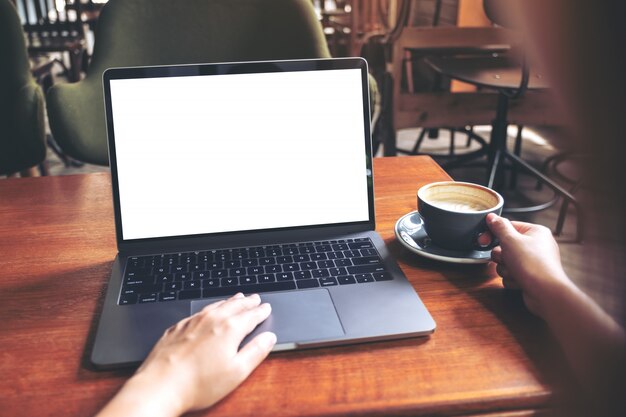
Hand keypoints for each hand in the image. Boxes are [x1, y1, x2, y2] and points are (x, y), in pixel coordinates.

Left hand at [97, 293, 275, 416]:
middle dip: (247, 302)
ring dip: (229, 301)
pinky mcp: (178, 327)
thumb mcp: (237, 372)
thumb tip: (269, 338)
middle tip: (255, 298)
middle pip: (234, 306)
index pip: (251, 316)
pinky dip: (209, 308)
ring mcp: (193, 322)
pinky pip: (198, 311)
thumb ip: (256, 352)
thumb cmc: (199, 383)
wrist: (161, 385)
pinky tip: (208, 311)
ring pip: (216, 306)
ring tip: (237, 298)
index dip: (261, 311)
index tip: (266, 308)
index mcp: (230, 329)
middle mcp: (212, 320)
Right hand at [486, 213, 572, 316]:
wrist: (545, 292)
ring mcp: (533, 262)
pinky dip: (512, 278)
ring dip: (505, 268)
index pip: (509, 227)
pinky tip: (519, 281)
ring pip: (506, 262)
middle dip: (501, 256)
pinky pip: (511, 274)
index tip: (483, 239)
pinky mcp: (530, 276)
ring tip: (515, 272)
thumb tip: (492, 217)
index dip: (494, 234)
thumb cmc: (533, 265)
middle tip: (506, 258)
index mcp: (535, 232)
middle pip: (505, 246)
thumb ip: (499, 227)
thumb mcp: (510, 240)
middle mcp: (536, 246)